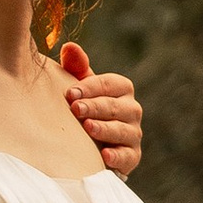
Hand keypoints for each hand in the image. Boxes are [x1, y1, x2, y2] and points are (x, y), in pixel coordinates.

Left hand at [59, 42, 141, 179]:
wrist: (87, 144)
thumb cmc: (83, 108)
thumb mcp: (79, 87)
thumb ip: (76, 67)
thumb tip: (69, 46)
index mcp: (121, 89)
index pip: (110, 84)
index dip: (90, 87)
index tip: (70, 93)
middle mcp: (131, 110)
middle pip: (116, 106)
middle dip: (95, 107)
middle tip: (75, 109)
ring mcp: (133, 133)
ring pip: (123, 130)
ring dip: (105, 128)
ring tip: (87, 128)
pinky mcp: (131, 156)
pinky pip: (128, 156)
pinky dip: (117, 156)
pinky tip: (104, 155)